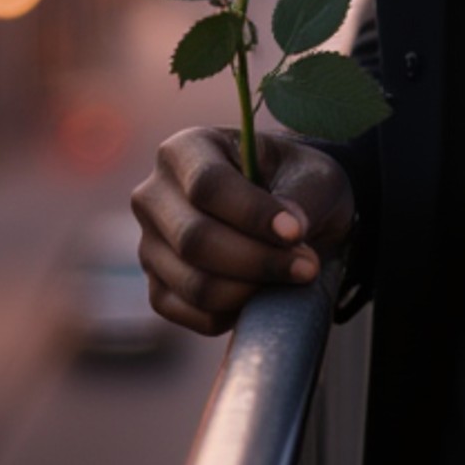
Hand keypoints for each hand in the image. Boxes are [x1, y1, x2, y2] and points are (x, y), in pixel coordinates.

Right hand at [132, 126, 354, 337]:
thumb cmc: (297, 183)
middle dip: (257, 260)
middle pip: (194, 239)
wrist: (287, 218)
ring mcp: (150, 246)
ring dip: (252, 290)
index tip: (296, 233)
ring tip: (294, 279)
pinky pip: (194, 315)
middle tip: (308, 267)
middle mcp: (154, 196)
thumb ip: (303, 196)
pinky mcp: (160, 289)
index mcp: (185, 150)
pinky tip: (266, 295)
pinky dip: (236, 313)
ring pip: (195, 284)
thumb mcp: (313, 175)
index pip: (206, 185)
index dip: (251, 213)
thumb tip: (290, 232)